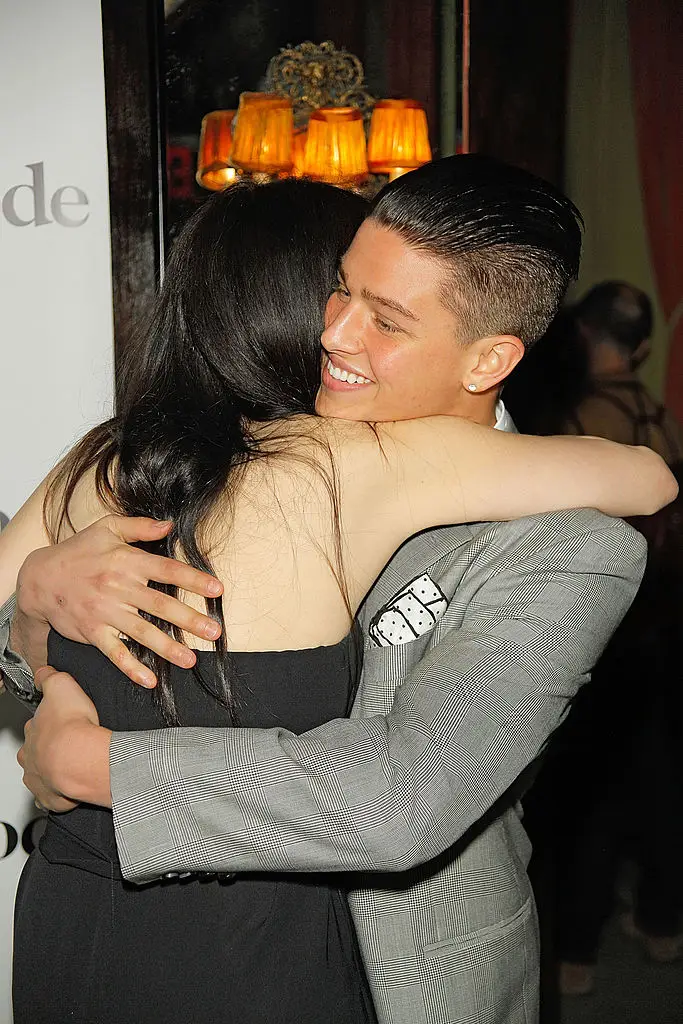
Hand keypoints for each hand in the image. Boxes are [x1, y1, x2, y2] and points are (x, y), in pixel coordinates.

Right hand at [16, 515, 222, 686]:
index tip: (217, 589)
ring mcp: (105, 612)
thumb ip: (139, 527)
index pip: (166, 570)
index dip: (193, 579)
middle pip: (160, 605)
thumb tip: (170, 525)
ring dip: (167, 647)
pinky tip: (149, 680)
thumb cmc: (78, 552)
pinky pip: (114, 652)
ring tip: (190, 659)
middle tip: (214, 631)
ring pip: (141, 632)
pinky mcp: (92, 632)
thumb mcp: (106, 529)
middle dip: (189, 619)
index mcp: (126, 561)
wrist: (39, 579)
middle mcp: (118, 587)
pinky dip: (130, 667)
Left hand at [18, 666, 111, 811]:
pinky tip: (72, 786)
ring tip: (75, 764)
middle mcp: (31, 757)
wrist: (81, 759)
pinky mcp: (52, 799)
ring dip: (54, 770)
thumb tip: (43, 673)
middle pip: (36, 751)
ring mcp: (40, 779)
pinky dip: (61, 794)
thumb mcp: (61, 685)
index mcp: (32, 732)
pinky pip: (53, 798)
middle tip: (71, 742)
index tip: (61, 720)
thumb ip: (49, 677)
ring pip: (42, 775)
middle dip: (49, 748)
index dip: (48, 721)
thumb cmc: (73, 725)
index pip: (35, 725)